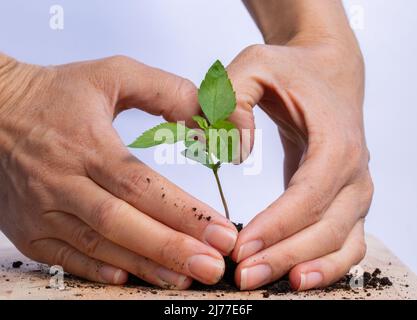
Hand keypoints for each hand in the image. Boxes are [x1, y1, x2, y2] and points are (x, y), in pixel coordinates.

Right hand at [0, 55, 237, 287]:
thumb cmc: (56, 94)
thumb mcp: (114, 74)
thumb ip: (167, 91)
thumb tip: (209, 118)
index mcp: (87, 145)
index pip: (142, 185)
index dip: (183, 212)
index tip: (221, 231)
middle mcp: (62, 182)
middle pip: (122, 223)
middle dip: (171, 249)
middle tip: (212, 267)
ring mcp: (43, 210)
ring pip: (99, 246)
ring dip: (145, 265)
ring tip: (185, 278)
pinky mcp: (30, 229)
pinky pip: (67, 258)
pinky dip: (100, 271)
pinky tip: (131, 278)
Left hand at [227, 41, 372, 289]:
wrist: (326, 71)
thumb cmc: (293, 71)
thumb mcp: (254, 64)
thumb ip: (232, 97)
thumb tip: (235, 149)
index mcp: (336, 143)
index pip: (309, 195)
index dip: (277, 225)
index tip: (241, 246)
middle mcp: (353, 172)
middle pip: (325, 228)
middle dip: (283, 256)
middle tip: (243, 275)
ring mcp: (354, 191)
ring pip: (341, 243)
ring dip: (305, 268)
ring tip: (266, 282)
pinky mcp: (344, 200)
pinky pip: (344, 243)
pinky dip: (326, 266)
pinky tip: (296, 277)